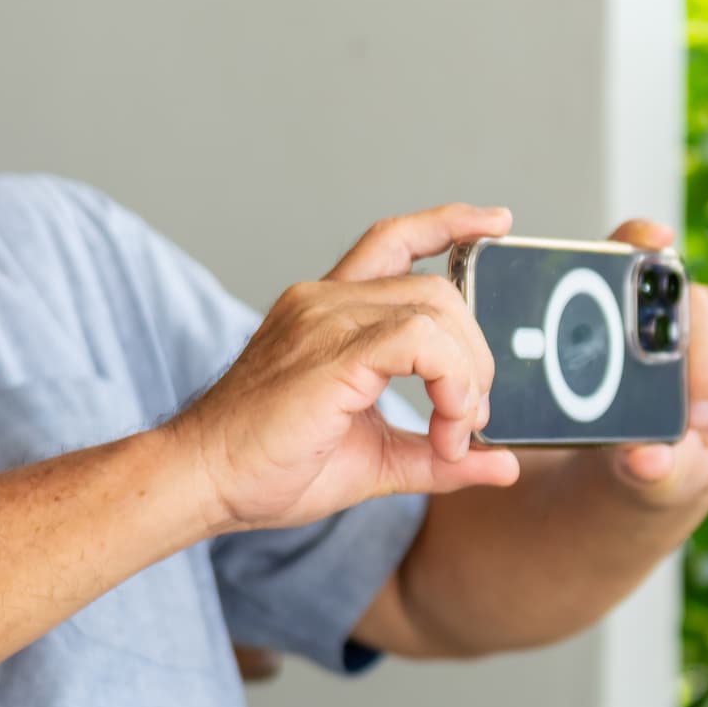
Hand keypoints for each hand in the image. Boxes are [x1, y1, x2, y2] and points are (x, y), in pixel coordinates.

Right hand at [169, 204, 525, 532]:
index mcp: (329, 311)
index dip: (449, 223)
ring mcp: (323, 319)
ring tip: (454, 433)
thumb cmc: (272, 469)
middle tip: (469, 420)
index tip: (497, 224)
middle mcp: (325, 301)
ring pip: (436, 308)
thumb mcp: (377, 461)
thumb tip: (504, 466)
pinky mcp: (329, 352)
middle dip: (475, 354)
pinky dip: (451, 383)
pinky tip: (445, 430)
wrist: (203, 483)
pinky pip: (419, 341)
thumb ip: (439, 456)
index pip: (395, 240)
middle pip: (437, 288)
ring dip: (467, 375)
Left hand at [598, 218, 707, 515]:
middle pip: (688, 302)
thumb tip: (645, 460)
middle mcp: (660, 307)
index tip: (656, 247)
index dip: (638, 243)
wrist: (685, 465)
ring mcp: (706, 311)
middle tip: (695, 421)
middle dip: (699, 367)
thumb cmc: (647, 458)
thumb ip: (640, 468)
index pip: (618, 259)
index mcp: (615, 326)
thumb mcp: (639, 473)